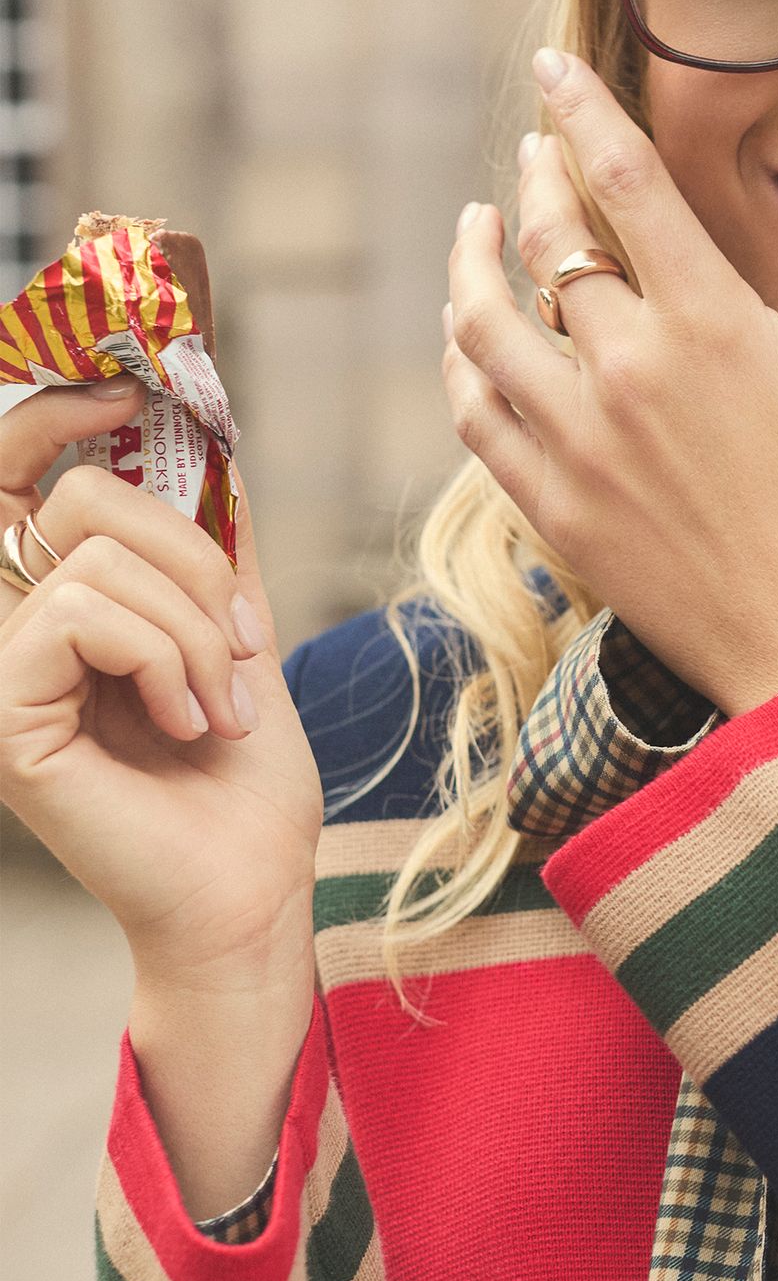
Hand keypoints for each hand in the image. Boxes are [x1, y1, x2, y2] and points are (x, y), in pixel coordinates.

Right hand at [0, 383, 322, 984]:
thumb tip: (212, 431)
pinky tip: (190, 723)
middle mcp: (4, 629)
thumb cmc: (241, 780)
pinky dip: (166, 657)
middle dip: (193, 559)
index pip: (12, 468)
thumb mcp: (238, 631)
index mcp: (51, 603)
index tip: (136, 394)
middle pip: (80, 495)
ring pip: (98, 558)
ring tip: (220, 705)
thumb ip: (212, 540)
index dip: (57, 409)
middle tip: (240, 645)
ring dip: (198, 627)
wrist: (251, 886)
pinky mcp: (3, 714)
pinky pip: (84, 615)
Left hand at [442, 48, 777, 714]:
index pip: (625, 182)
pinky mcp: (557, 512)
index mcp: (715, 327)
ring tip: (477, 235)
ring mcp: (581, 447)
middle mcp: (629, 375)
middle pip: (546, 243)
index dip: (582, 111)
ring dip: (471, 267)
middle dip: (535, 180)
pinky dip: (464, 368)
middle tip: (538, 153)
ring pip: (484, 329)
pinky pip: (478, 418)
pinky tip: (472, 347)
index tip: (552, 66)